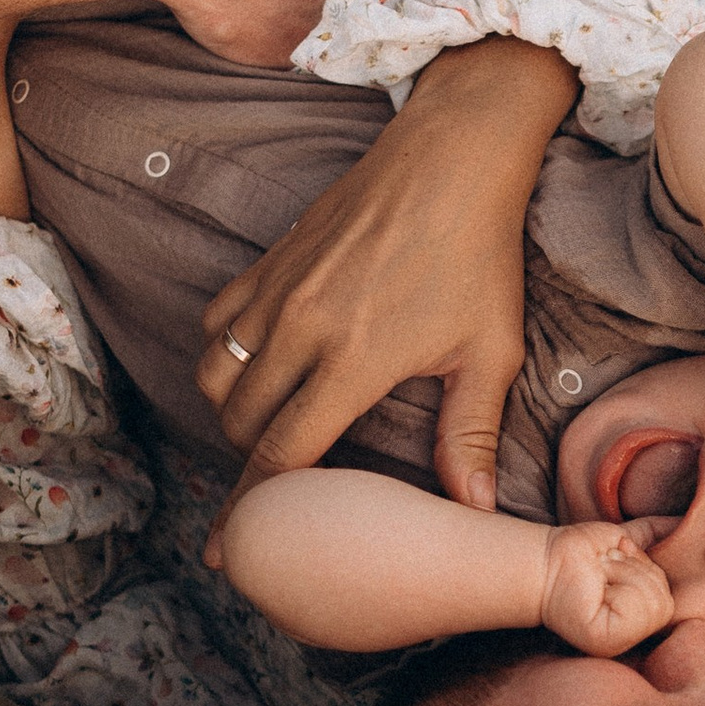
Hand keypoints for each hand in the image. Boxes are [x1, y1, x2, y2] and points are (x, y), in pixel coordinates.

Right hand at [194, 35, 576, 548]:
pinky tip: (260, 367)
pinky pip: (216, 325)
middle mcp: (300, 328)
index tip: (236, 546)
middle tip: (279, 479)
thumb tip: (473, 511)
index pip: (283, 453)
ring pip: (216, 376)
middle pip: (239, 423)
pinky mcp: (267, 262)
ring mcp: (276, 292)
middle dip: (251, 461)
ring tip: (268, 428)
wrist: (451, 159)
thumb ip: (469, 435)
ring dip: (232, 412)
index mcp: (353, 361)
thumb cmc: (479, 256)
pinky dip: (224, 357)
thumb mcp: (488, 352)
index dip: (257, 505)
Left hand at [535, 520, 676, 656]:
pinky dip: (619, 588)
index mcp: (638, 617)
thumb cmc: (581, 551)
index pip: (670, 596)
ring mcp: (620, 642)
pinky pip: (637, 611)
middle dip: (635, 571)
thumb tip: (683, 520)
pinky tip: (597, 588)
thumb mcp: (624, 538)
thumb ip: (654, 534)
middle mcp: (631, 635)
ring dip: (624, 575)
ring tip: (599, 575)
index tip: (619, 553)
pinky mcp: (607, 641)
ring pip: (653, 603)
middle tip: (605, 567)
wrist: (548, 557)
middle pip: (665, 600)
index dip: (646, 568)